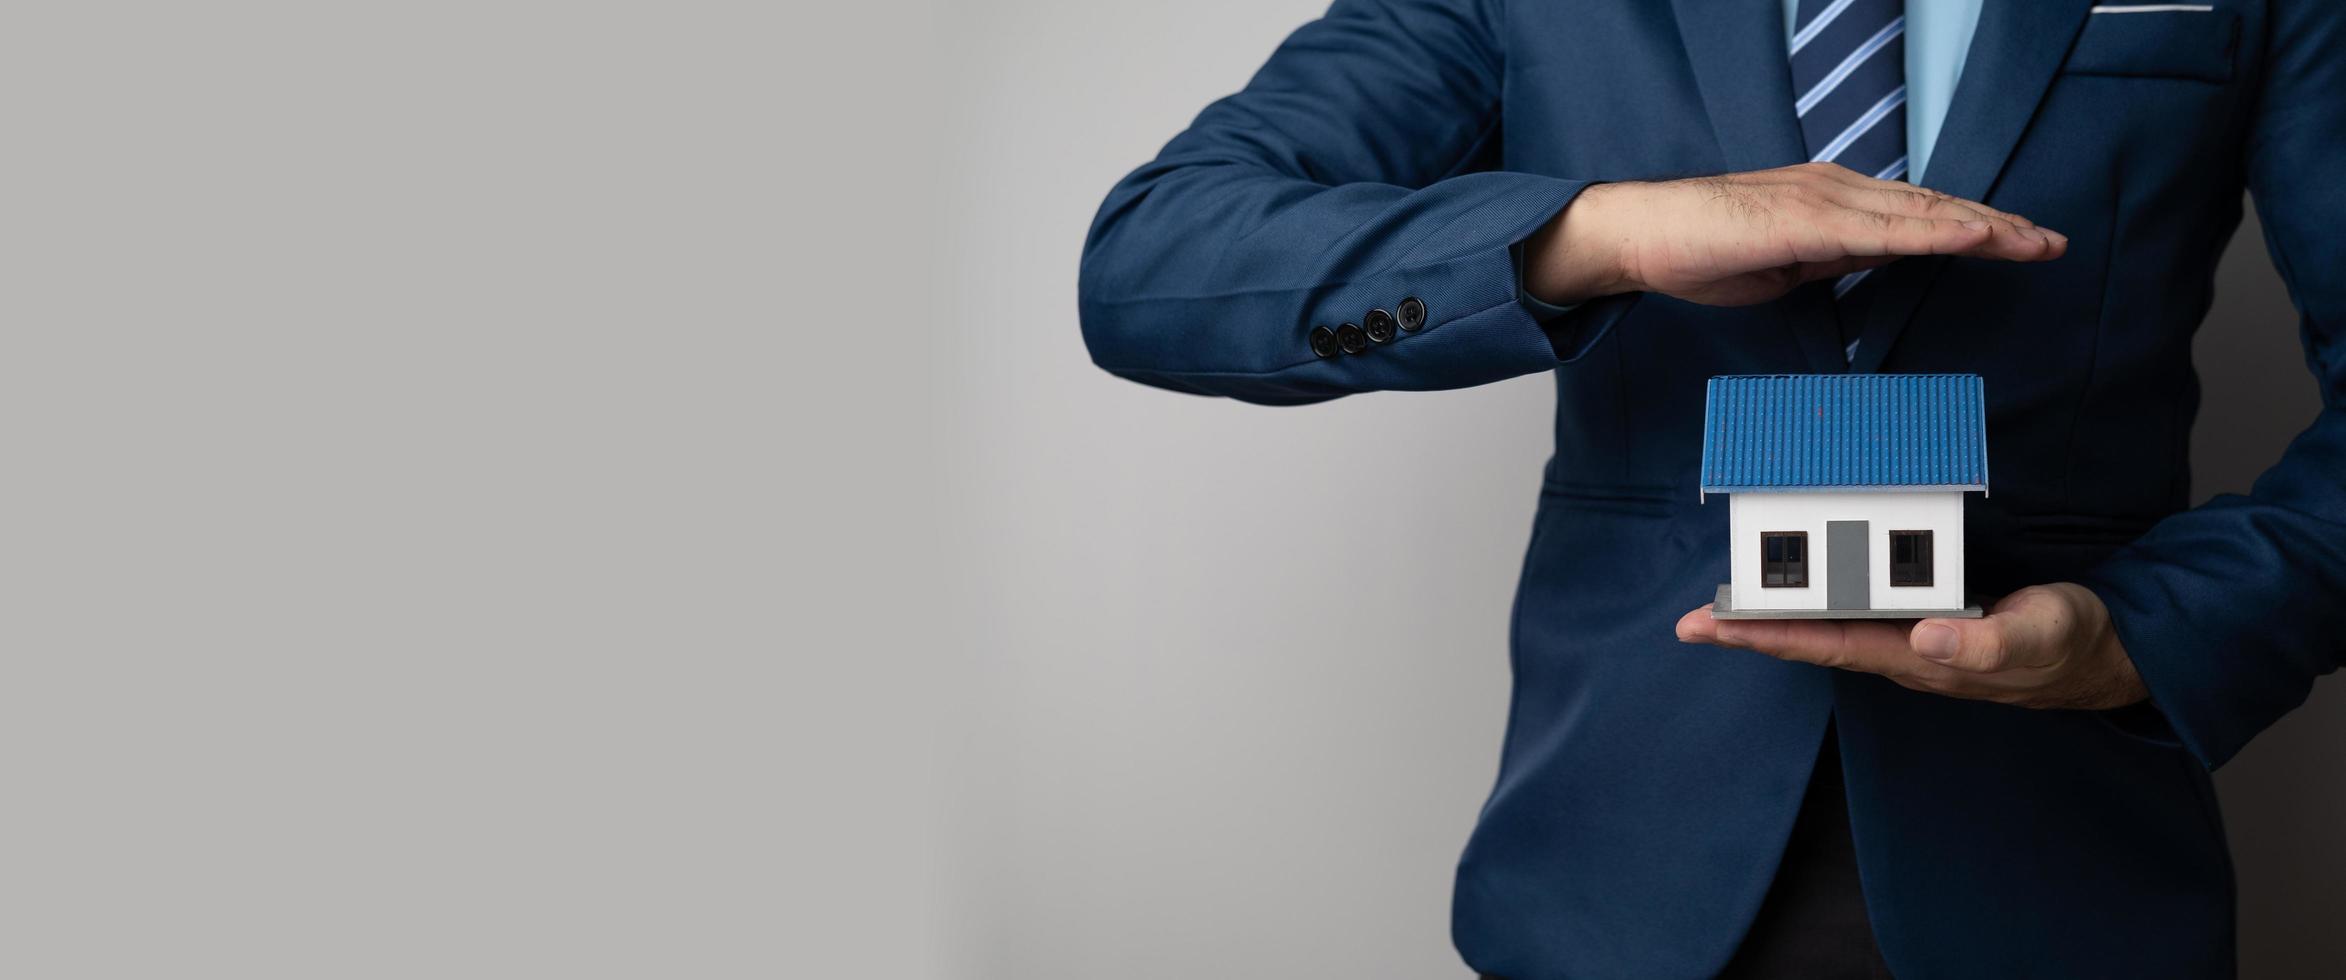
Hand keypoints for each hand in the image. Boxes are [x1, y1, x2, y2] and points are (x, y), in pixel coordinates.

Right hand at [1522, 162, 2066, 306]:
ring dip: (1984, 228)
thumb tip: (1865, 261)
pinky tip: (1974, 240)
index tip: (2018, 243)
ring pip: (1921, 215)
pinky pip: (1885, 231)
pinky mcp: (1807, 220)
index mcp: (1831, 200)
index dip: (1971, 227)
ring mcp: (1824, 200)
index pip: (1916, 214)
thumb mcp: (1783, 262)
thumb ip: (1828, 256)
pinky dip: (1935, 234)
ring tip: (2034, 242)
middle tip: (2052, 243)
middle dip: (1998, 226)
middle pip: (1934, 208)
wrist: (1640, 233)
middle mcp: (1837, 189)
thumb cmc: (1697, 249)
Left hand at [1673, 583, 2149, 710]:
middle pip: (1810, 638)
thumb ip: (1986, 641)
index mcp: (1917, 655)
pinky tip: (1797, 587)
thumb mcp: (2035, 638)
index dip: (1764, 635)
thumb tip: (1926, 634)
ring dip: (1777, 614)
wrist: (2103, 651)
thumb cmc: (2066, 645)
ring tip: (1726, 603)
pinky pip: (1858, 605)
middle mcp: (1902, 649)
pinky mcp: (1926, 616)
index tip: (1709, 627)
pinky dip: (1820, 595)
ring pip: (1828, 623)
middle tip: (1689, 620)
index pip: (1824, 643)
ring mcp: (1911, 636)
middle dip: (1749, 629)